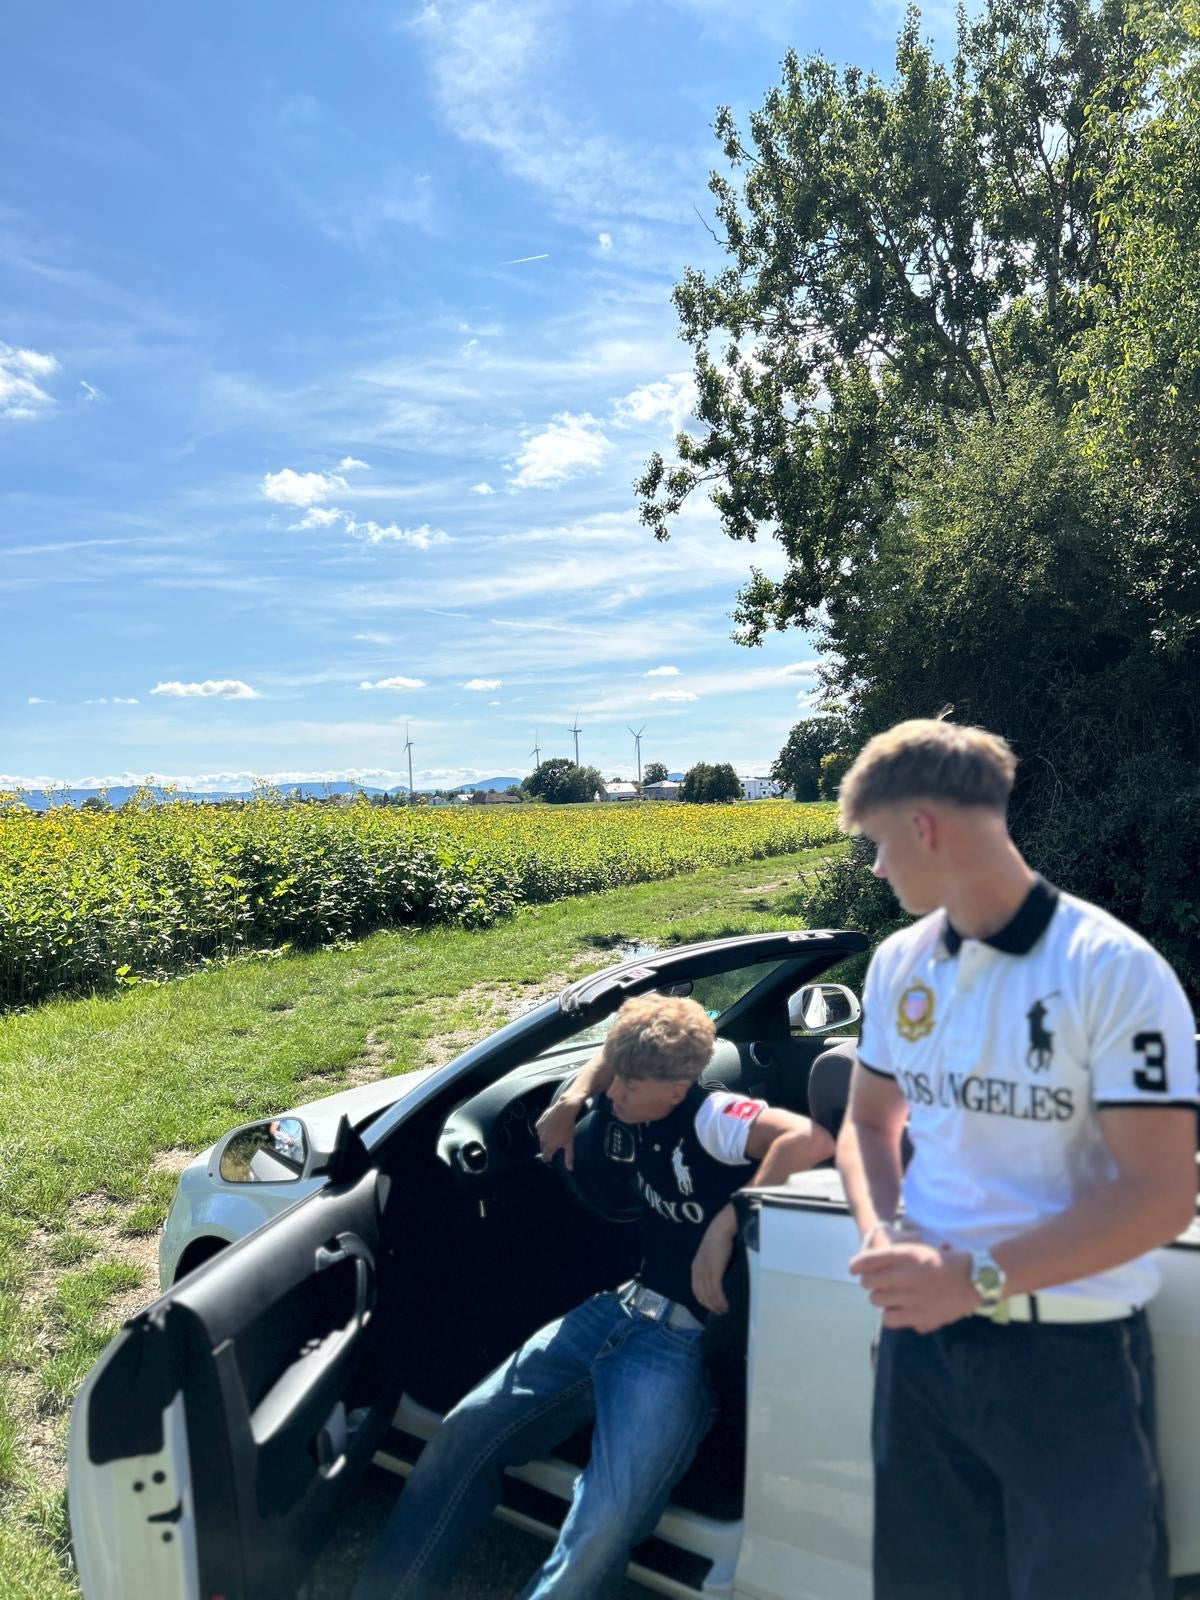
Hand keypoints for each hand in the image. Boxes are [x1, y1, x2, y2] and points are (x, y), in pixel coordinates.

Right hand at [535, 1098, 583, 1169]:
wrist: (564, 1110)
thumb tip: (570, 1169)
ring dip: (545, 1138)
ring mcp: (540, 1131)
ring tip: (554, 1134)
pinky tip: (550, 1127)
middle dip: (547, 1148)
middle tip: (554, 1145)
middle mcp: (542, 1139)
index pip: (546, 1156)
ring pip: (541, 1138)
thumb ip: (569, 1157)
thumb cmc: (568, 1127)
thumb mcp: (570, 1143)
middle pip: (543, 1148)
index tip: (550, 1159)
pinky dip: (543, 1130)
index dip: (548, 1158)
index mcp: (549, 1146)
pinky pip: (540, 1129)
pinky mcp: (539, 1123)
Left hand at [691, 1205, 737, 1313]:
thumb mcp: (712, 1254)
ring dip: (717, 1305)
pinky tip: (726, 1304)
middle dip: (710, 1306)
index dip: (704, 1301)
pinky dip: (720, 1300)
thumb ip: (713, 1266)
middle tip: (720, 1312)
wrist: (722, 1228)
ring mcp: (705, 1272)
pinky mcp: (713, 1272)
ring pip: (709, 1295)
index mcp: (696, 1267)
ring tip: (725, 1310)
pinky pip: (716, 1291)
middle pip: (701, 1295)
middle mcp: (698, 1271)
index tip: (712, 1307)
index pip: (696, 1290)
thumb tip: (720, 1277)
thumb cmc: (720, 1238)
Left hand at [848, 1242, 977, 1332]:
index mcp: (906, 1256)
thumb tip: (866, 1266)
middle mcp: (906, 1276)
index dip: (857, 1264)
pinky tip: (897, 1310)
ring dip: (879, 1298)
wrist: (972, 1280)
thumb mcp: (919, 1248)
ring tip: (887, 1296)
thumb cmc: (944, 1262)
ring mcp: (911, 1298)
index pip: (870, 1260)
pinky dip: (890, 1315)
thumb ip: (894, 1256)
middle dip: (868, 1282)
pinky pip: (889, 1319)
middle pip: (869, 1282)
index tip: (853, 1268)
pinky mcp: (919, 1317)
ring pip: (877, 1301)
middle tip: (875, 1283)